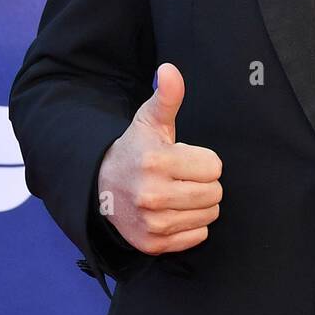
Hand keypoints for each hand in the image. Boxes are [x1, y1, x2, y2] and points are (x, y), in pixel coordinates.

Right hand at [96, 62, 222, 255]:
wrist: (100, 188)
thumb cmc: (135, 150)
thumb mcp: (149, 121)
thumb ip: (167, 97)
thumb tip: (170, 70)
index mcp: (155, 161)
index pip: (214, 167)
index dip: (202, 161)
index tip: (183, 159)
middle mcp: (152, 194)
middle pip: (215, 193)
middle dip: (203, 183)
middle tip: (181, 177)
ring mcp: (152, 223)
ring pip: (209, 216)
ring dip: (199, 205)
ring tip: (176, 194)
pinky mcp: (152, 244)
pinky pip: (197, 237)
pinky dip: (190, 226)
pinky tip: (172, 212)